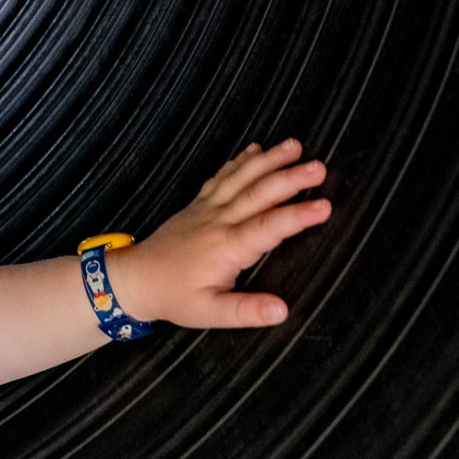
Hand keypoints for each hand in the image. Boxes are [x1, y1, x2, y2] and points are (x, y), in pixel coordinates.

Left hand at [112, 139, 331, 327]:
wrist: (134, 278)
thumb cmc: (173, 297)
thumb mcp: (209, 313)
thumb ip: (246, 311)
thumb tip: (282, 310)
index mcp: (226, 247)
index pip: (268, 227)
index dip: (297, 215)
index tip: (324, 205)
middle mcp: (218, 220)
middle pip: (258, 193)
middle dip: (290, 178)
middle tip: (319, 166)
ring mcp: (206, 208)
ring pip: (241, 178)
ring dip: (268, 160)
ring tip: (294, 145)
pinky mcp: (198, 204)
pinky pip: (221, 177)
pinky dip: (239, 162)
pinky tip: (255, 149)